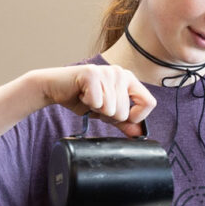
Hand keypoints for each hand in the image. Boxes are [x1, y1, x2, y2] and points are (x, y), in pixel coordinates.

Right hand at [38, 64, 156, 136]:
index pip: (149, 103)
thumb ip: (123, 121)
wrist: (55, 88)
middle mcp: (120, 72)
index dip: (137, 117)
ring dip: (96, 110)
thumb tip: (139, 134)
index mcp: (129, 79)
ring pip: (111, 109)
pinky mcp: (91, 74)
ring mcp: (106, 71)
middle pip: (124, 112)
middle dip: (107, 116)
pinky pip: (97, 102)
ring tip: (88, 99)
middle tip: (95, 105)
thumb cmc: (81, 98)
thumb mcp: (105, 112)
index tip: (120, 118)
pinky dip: (86, 105)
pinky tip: (81, 95)